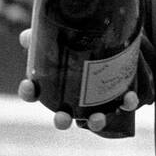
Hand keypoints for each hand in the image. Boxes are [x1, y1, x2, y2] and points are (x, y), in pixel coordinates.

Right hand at [17, 27, 137, 130]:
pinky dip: (126, 102)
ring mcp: (94, 102)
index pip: (34, 92)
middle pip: (62, 116)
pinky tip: (129, 98)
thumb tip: (26, 36)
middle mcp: (72, 99)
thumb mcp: (58, 35)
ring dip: (95, 121)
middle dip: (61, 120)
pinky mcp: (117, 95)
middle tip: (62, 118)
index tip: (29, 86)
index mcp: (52, 84)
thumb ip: (42, 34)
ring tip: (98, 118)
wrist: (107, 37)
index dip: (29, 92)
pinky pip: (122, 104)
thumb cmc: (75, 42)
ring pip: (92, 118)